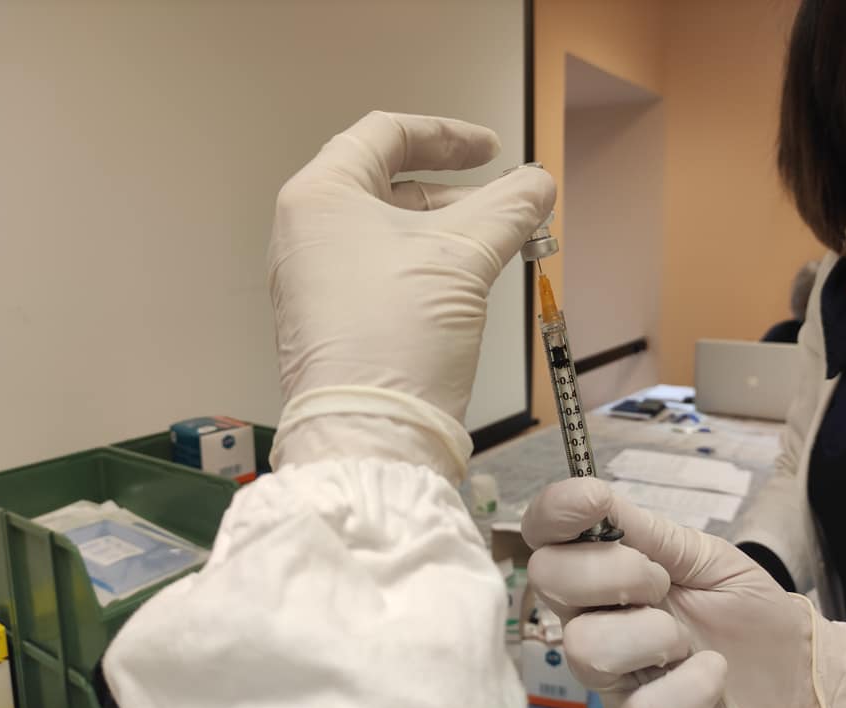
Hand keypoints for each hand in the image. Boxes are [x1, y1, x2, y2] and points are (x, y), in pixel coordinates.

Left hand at [268, 111, 554, 479]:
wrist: (368, 433)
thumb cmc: (400, 331)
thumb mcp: (465, 255)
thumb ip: (510, 205)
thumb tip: (540, 183)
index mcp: (320, 196)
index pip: (385, 135)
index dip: (448, 135)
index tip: (494, 151)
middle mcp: (306, 233)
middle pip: (387, 185)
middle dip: (456, 192)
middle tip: (506, 208)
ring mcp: (313, 281)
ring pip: (388, 233)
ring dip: (446, 233)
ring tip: (496, 249)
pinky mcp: (329, 321)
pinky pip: (381, 273)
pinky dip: (425, 267)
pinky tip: (463, 288)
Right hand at [521, 477, 845, 707]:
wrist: (793, 673)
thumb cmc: (746, 611)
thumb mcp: (703, 555)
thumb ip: (647, 532)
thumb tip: (592, 493)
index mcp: (601, 569)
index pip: (544, 533)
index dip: (553, 512)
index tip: (592, 500)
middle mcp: (591, 616)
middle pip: (547, 578)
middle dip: (611, 570)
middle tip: (660, 581)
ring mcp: (608, 672)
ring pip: (584, 646)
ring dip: (651, 635)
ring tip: (687, 641)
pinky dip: (690, 686)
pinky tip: (710, 674)